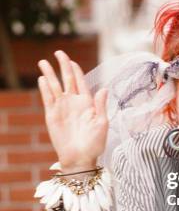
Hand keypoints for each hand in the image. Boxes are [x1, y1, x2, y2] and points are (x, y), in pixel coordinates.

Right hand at [37, 50, 107, 172]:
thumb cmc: (95, 143)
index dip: (76, 70)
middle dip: (63, 65)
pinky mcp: (52, 116)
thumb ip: (101, 106)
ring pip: (55, 86)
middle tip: (58, 52)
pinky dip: (45, 88)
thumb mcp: (102, 123)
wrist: (81, 159)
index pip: (80, 81)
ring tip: (43, 62)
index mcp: (87, 102)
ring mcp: (62, 108)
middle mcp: (74, 102)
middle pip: (67, 79)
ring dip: (50, 74)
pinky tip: (42, 79)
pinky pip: (48, 99)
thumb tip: (103, 88)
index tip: (71, 60)